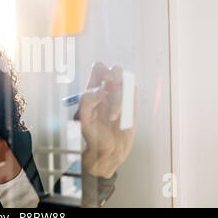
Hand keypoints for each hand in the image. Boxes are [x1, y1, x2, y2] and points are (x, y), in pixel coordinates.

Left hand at [75, 62, 136, 178]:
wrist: (109, 150)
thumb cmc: (93, 134)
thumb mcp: (83, 119)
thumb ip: (87, 101)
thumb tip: (100, 90)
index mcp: (93, 89)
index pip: (99, 68)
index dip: (102, 72)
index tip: (102, 89)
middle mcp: (107, 89)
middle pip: (115, 70)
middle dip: (114, 80)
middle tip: (109, 95)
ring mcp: (121, 95)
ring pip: (126, 82)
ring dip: (120, 97)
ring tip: (113, 117)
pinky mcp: (132, 104)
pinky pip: (133, 92)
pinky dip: (129, 102)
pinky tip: (122, 116)